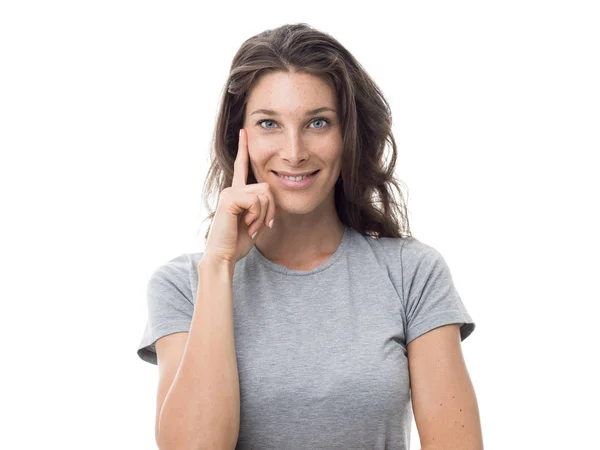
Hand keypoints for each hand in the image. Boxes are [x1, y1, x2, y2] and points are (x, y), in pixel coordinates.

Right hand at [202, 128, 276, 265]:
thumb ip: (262, 206)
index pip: (241, 167)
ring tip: (251, 228)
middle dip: (271, 210)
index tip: (244, 131)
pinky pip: (256, 201)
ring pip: (264, 195)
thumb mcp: (255, 222)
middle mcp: (232, 189)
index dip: (243, 148)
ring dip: (263, 216)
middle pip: (267, 188)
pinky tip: (246, 226)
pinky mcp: (230, 198)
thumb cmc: (237, 243)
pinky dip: (257, 216)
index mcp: (237, 193)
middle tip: (261, 227)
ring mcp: (230, 192)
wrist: (223, 256)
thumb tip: (269, 194)